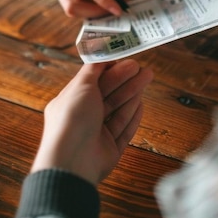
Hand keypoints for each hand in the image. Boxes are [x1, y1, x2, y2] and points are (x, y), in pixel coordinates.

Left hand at [31, 59, 152, 184]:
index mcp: (72, 101)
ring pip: (118, 110)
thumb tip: (101, 56)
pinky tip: (141, 104)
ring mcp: (97, 134)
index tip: (127, 61)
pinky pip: (124, 130)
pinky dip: (132, 116)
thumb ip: (92, 70)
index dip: (111, 70)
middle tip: (143, 69)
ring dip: (132, 94)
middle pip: (109, 94)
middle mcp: (84, 117)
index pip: (94, 81)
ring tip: (146, 80)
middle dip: (126, 80)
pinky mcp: (110, 149)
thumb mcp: (80, 86)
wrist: (73, 162)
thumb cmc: (72, 120)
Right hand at [48, 0, 128, 17]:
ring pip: (74, 10)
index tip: (119, 9)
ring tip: (110, 3)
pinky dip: (91, 7)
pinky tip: (101, 0)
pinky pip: (77, 7)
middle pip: (72, 6)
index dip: (103, 0)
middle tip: (114, 10)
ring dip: (93, 11)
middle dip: (95, 12)